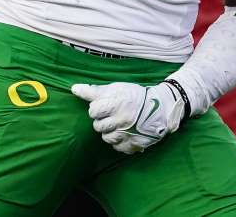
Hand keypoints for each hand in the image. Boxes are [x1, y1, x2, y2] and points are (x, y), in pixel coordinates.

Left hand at [71, 81, 185, 153]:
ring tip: (118, 124)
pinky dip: (119, 141)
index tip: (105, 106)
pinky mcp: (134, 144)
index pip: (93, 111)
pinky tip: (124, 133)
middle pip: (98, 126)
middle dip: (102, 121)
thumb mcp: (116, 88)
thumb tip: (74, 89)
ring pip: (106, 138)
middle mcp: (122, 119)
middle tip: (112, 116)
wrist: (161, 107)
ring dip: (110, 132)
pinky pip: (117, 147)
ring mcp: (128, 133)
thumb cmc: (134, 96)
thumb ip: (94, 91)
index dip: (97, 109)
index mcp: (116, 103)